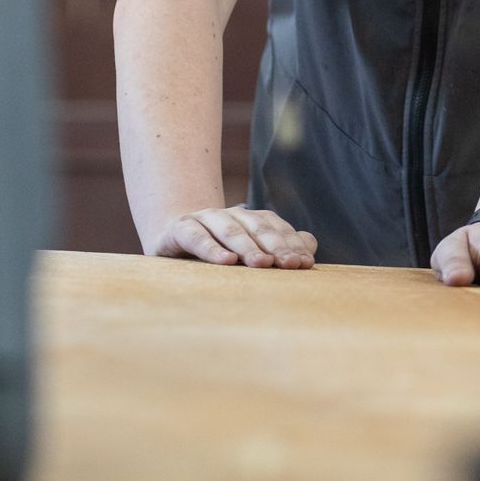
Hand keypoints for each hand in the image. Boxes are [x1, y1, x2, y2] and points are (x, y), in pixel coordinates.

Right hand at [149, 206, 317, 268]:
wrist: (169, 238)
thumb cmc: (216, 251)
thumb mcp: (247, 251)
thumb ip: (279, 246)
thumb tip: (310, 244)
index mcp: (250, 219)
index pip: (276, 228)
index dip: (292, 244)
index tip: (306, 263)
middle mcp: (230, 215)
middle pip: (258, 228)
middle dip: (276, 247)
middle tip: (291, 265)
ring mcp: (204, 219)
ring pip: (230, 230)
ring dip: (247, 247)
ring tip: (262, 264)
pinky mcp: (179, 230)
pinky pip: (197, 237)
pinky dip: (211, 248)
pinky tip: (225, 261)